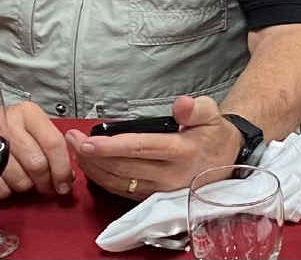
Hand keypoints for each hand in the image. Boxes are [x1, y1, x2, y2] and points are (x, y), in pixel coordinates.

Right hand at [0, 101, 74, 198]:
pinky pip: (1, 189)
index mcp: (28, 113)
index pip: (53, 143)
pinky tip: (8, 180)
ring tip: (25, 178)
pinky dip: (7, 191)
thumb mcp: (33, 126)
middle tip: (46, 185)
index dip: (62, 168)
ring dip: (26, 186)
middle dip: (45, 182)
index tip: (64, 183)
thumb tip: (67, 176)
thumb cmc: (11, 129)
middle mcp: (9, 123)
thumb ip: (52, 146)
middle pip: (37, 164)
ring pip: (20, 180)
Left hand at [65, 96, 241, 200]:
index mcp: (182, 151)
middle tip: (71, 139)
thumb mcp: (211, 112)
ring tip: (76, 151)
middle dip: (94, 155)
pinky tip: (92, 168)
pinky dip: (105, 181)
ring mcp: (162, 190)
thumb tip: (181, 104)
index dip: (112, 146)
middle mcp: (170, 175)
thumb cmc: (214, 132)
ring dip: (95, 169)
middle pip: (124, 167)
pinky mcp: (157, 196)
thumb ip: (196, 107)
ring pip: (121, 182)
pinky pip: (126, 191)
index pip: (140, 148)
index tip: (88, 141)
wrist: (229, 158)